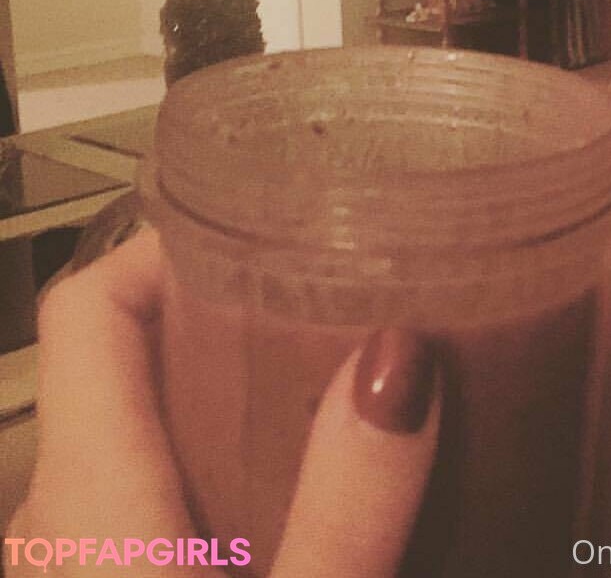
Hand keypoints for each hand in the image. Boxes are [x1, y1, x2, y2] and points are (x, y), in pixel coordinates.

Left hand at [5, 229, 439, 575]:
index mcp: (84, 501)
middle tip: (325, 293)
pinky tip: (288, 482)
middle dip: (221, 312)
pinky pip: (145, 485)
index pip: (89, 308)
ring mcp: (71, 562)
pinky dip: (212, 451)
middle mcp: (55, 520)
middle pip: (121, 357)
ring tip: (321, 374)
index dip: (162, 245)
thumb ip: (347, 503)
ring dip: (221, 385)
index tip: (259, 220)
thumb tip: (400, 361)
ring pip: (135, 423)